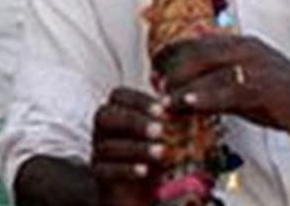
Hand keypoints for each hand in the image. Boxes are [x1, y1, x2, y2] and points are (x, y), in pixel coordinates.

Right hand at [90, 87, 165, 204]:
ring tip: (160, 152)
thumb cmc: (153, 160)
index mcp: (118, 114)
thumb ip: (174, 123)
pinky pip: (105, 169)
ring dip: (136, 147)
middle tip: (160, 130)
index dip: (139, 100)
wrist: (141, 193)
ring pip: (107, 145)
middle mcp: (104, 130)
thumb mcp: (167, 139)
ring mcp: (98, 152)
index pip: (119, 96)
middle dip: (133, 121)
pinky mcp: (99, 174)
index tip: (163, 107)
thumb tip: (190, 108)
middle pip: (105, 116)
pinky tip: (144, 171)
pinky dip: (126, 169)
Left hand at [159, 33, 289, 139]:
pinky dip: (206, 96)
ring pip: (208, 70)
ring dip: (183, 85)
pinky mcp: (265, 88)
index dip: (170, 53)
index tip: (153, 67)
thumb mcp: (242, 84)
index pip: (194, 41)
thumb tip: (182, 91)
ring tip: (166, 98)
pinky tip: (190, 103)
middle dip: (171, 68)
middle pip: (196, 52)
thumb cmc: (282, 94)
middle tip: (156, 84)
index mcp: (238, 43)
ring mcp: (255, 67)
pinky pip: (229, 90)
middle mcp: (244, 49)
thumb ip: (214, 83)